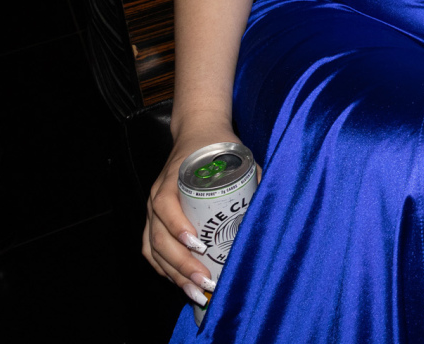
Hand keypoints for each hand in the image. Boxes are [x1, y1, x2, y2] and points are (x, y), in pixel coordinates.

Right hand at [143, 122, 236, 305]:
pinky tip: (179, 282)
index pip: (166, 206)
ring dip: (173, 274)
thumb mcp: (236, 154)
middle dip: (180, 264)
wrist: (197, 131)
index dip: (178, 228)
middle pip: (159, 237)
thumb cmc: (217, 146)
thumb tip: (273, 204)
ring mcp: (152, 210)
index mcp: (173, 179)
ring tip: (195, 292)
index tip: (198, 244)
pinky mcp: (153, 220)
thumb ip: (254, 175)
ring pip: (153, 249)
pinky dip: (162, 268)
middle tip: (203, 281)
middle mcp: (157, 196)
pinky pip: (150, 249)